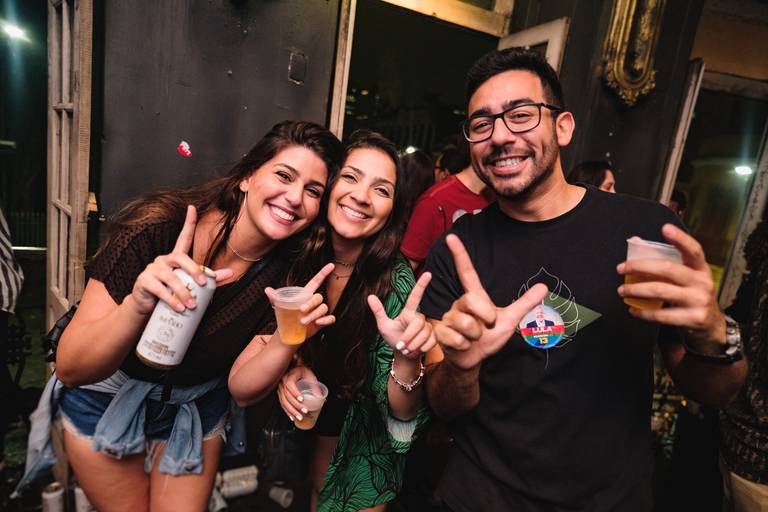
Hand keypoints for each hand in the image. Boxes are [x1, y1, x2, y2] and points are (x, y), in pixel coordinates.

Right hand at [130, 205, 232, 314]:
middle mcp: (164, 260)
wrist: (146, 308)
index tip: (192, 207)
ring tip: (192, 304)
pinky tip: (179, 307)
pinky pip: (159, 289)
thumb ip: (209, 278)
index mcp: (176, 258)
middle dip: (194, 270)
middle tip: (204, 283)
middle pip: (180, 258)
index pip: (183, 237)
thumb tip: (231, 273)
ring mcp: (153, 269)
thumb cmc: (171, 293)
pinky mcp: (144, 281)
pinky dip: (171, 300)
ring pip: (171, 277)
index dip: (188, 223)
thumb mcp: (190, 285)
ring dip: (183, 292)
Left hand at [265, 263, 335, 339]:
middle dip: (311, 303)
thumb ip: (274, 297)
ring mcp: (320, 311)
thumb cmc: (286, 315)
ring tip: (302, 321)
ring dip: (314, 314)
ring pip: (324, 308)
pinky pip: (331, 318)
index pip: (317, 281)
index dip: (324, 273)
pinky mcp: (323, 321)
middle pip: (319, 297)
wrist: (289, 331)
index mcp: (306, 294)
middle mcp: (315, 301)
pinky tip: (318, 322)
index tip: (331, 265)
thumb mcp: (279, 305)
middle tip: (301, 310)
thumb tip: (267, 289)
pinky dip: (326, 320)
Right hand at [277, 365, 316, 421]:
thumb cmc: (303, 371)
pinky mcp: (280, 393)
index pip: (290, 384)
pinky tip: (292, 417)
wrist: (295, 368)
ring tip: (299, 417)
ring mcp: (280, 388)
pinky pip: (282, 403)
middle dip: (296, 405)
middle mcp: (283, 382)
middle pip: (287, 395)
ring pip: (284, 401)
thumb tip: (322, 399)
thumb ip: (315, 387)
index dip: (295, 392)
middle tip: (304, 411)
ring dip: (291, 411)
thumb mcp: (310, 377)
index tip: (302, 399)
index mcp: (290, 375)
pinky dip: (287, 411)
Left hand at [368, 272, 435, 358]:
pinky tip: (416, 350)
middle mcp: (420, 317)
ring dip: (413, 345)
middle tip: (401, 346)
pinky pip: (431, 342)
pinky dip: (421, 349)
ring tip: (407, 349)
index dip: (421, 285)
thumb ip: (378, 311)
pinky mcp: (435, 337)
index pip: (415, 297)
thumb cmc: (393, 338)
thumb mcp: (383, 325)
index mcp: (408, 312)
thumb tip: (369, 296)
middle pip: (418, 323)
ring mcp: (428, 327)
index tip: (428, 273)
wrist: (403, 354)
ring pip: (424, 334)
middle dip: (409, 337)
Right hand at [434, 234, 548, 369]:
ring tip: (473, 338)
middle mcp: (459, 303)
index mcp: (474, 296)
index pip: (466, 272)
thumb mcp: (509, 320)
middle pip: (472, 301)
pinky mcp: (441, 332)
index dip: (459, 254)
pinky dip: (465, 345)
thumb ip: (525, 303)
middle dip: (485, 318)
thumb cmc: (488, 337)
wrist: (472, 359)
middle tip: (486, 327)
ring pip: (466, 323)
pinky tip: (463, 345)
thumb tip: (544, 286)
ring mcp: (448, 317)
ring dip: (475, 336)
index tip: (451, 236)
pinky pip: (457, 338)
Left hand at [617, 223, 725, 348]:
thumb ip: (666, 262)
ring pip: (661, 291)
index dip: (680, 238)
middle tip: (621, 268)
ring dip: (636, 290)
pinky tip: (633, 310)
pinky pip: (661, 315)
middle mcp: (702, 282)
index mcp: (701, 268)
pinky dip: (643, 312)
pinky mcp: (692, 319)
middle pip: (668, 269)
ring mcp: (698, 301)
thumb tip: (636, 242)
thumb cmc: (692, 296)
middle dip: (640, 267)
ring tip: (622, 290)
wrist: (712, 326)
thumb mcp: (687, 278)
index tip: (665, 228)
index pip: (693, 249)